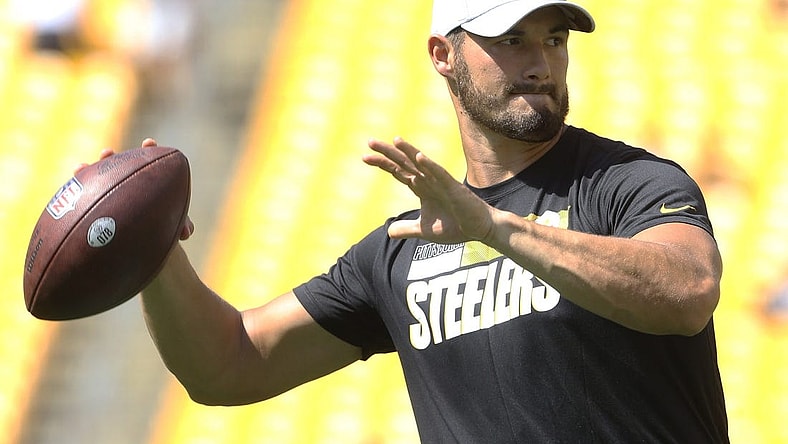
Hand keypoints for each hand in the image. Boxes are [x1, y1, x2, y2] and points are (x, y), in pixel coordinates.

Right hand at [74, 138, 194, 240]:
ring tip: (80, 168)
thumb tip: (186, 233)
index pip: (148, 161)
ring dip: (87, 173)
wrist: (144, 243)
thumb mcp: (171, 225)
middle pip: (117, 167)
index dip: (148, 151)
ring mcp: (108, 193)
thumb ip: (180, 225)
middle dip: (111, 159)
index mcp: (147, 182)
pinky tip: (66, 195)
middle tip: (107, 153)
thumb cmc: (160, 228)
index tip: (148, 143)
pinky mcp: (93, 206)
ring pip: (95, 181)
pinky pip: (81, 200)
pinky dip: (74, 197)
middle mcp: (125, 183)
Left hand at [363, 137, 494, 244]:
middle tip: (370, 142)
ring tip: (395, 141)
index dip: (383, 164)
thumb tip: (389, 232)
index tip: (365, 158)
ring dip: (409, 152)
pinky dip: (430, 166)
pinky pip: (440, 175)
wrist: (480, 229)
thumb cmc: (455, 226)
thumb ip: (407, 229)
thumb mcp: (425, 230)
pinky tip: (418, 157)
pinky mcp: (454, 189)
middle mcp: (429, 181)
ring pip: (422, 164)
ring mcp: (442, 183)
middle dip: (388, 153)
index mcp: (422, 188)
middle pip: (405, 163)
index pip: (399, 172)